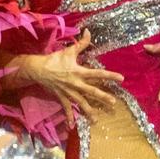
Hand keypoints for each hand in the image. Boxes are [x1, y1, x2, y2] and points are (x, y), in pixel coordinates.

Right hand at [9, 32, 123, 118]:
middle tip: (113, 103)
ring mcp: (69, 92)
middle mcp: (76, 84)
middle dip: (102, 97)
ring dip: (89, 111)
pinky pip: (66, 108)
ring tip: (96, 119)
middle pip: (91, 92)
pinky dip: (69, 117)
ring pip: (81, 103)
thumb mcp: (69, 51)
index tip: (121, 78)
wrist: (38, 69)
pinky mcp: (62, 97)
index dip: (110, 76)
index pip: (98, 74)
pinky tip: (72, 127)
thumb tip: (89, 31)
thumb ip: (81, 43)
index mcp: (79, 72)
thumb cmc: (55, 59)